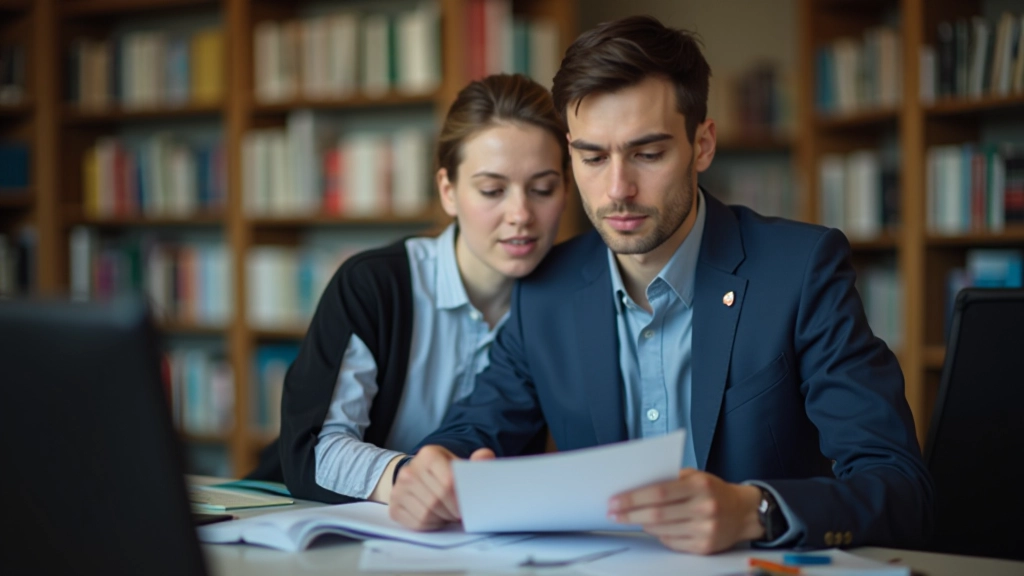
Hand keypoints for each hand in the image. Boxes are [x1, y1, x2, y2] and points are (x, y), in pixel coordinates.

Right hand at [388, 445, 494, 530]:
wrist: (420, 477)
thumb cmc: (445, 472)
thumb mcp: (461, 463)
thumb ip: (478, 460)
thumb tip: (485, 455)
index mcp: (428, 455)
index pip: (447, 483)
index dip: (460, 498)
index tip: (467, 504)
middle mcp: (409, 470)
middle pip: (437, 500)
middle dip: (452, 511)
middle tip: (459, 512)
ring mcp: (398, 489)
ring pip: (427, 514)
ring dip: (443, 518)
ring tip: (448, 513)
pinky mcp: (394, 507)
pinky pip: (417, 524)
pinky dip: (431, 525)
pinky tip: (436, 517)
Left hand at [608, 469, 763, 553]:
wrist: (743, 512)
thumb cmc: (714, 490)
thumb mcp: (696, 476)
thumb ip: (670, 479)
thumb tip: (636, 486)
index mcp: (699, 486)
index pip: (659, 492)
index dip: (633, 498)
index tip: (615, 500)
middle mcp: (704, 508)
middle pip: (657, 514)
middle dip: (630, 514)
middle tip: (613, 513)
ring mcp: (705, 530)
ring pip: (662, 530)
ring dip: (641, 524)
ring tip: (629, 518)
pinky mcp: (704, 547)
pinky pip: (672, 542)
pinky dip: (658, 535)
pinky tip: (652, 528)